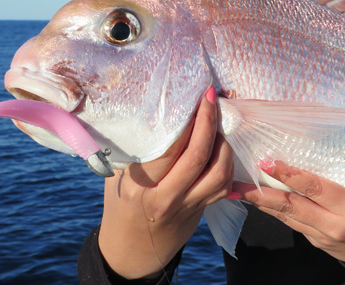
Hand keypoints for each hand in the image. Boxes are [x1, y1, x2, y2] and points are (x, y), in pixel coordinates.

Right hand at [98, 87, 234, 278]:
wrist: (132, 248)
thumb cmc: (121, 204)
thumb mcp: (117, 178)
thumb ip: (133, 151)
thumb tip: (146, 110)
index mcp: (140, 187)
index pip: (168, 149)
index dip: (187, 121)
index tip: (194, 96)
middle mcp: (166, 197)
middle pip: (198, 156)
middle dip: (209, 122)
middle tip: (211, 97)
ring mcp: (188, 205)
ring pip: (219, 172)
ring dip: (224, 143)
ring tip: (218, 123)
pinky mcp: (202, 210)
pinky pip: (223, 185)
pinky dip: (227, 163)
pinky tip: (223, 146)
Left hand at [234, 161, 344, 265]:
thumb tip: (318, 143)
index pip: (316, 188)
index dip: (290, 175)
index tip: (268, 162)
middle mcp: (336, 224)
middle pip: (293, 206)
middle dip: (263, 193)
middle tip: (240, 180)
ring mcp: (324, 236)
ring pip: (287, 216)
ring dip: (261, 203)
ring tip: (239, 189)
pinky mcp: (316, 242)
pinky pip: (291, 223)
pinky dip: (274, 210)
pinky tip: (259, 200)